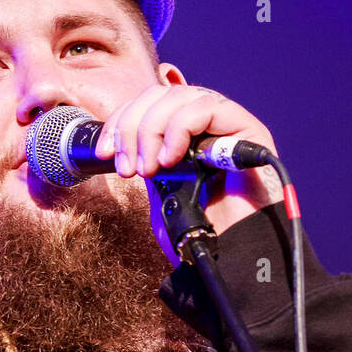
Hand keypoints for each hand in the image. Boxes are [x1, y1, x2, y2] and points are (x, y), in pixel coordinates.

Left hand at [94, 82, 284, 239]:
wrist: (230, 255)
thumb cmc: (199, 232)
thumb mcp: (161, 191)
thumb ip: (148, 161)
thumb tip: (122, 141)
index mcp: (185, 135)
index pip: (148, 104)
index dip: (121, 121)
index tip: (104, 153)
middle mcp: (207, 124)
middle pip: (160, 95)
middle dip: (131, 127)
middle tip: (127, 168)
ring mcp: (227, 123)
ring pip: (179, 96)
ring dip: (151, 130)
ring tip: (149, 170)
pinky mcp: (247, 128)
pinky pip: (206, 107)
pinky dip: (179, 130)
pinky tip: (172, 161)